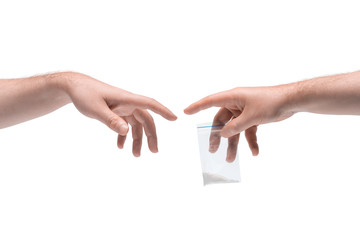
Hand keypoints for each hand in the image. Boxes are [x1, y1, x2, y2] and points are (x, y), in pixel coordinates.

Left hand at [61, 72, 176, 156]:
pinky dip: (124, 136)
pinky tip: (120, 146)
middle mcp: (128, 103)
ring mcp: (123, 107)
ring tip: (136, 155)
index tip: (174, 118)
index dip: (163, 111)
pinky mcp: (117, 111)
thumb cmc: (85, 94)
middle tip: (153, 151)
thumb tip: (126, 131)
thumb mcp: (96, 109)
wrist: (74, 87)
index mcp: (126, 99)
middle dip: (151, 135)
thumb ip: (111, 120)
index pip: (149, 104)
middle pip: (145, 119)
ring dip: (137, 139)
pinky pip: (125, 125)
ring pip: (136, 125)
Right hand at [184, 86, 293, 160]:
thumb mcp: (251, 117)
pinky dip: (250, 141)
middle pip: (221, 121)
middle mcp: (237, 104)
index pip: (211, 101)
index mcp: (233, 97)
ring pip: (234, 129)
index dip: (197, 106)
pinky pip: (248, 131)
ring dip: (233, 143)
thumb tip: (223, 134)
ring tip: (230, 159)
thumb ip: (235, 127)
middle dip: (218, 136)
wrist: (292, 101)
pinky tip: (254, 152)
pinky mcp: (254, 117)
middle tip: (213, 150)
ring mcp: (245, 111)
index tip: (185, 112)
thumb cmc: (271, 102)